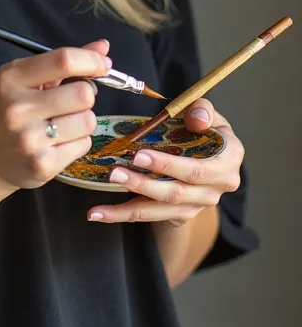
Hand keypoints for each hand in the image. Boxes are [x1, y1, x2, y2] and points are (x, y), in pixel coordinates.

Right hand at [0, 39, 110, 203]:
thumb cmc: (8, 112)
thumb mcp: (25, 80)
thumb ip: (63, 62)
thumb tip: (102, 47)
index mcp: (11, 79)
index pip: (63, 60)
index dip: (91, 60)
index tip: (102, 65)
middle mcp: (18, 108)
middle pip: (83, 93)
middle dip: (85, 95)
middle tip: (70, 102)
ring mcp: (29, 139)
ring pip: (88, 120)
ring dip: (82, 121)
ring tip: (61, 124)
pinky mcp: (43, 164)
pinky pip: (84, 143)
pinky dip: (78, 142)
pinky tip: (58, 143)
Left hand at [86, 99, 243, 227]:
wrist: (207, 157)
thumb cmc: (203, 129)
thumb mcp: (207, 114)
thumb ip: (203, 110)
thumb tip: (196, 118)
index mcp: (227, 163)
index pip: (198, 170)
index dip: (169, 165)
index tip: (140, 155)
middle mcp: (215, 190)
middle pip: (176, 192)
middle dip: (143, 184)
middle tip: (116, 173)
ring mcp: (196, 206)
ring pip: (160, 209)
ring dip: (128, 206)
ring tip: (101, 202)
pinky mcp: (178, 215)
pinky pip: (149, 217)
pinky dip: (121, 215)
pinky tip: (98, 214)